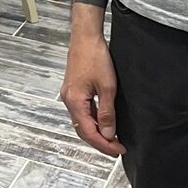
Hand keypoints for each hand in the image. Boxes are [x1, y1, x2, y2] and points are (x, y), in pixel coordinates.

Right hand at [60, 25, 124, 157]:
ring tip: (113, 138)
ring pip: (82, 121)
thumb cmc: (95, 57)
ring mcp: (70, 95)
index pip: (88, 133)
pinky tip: (104, 122)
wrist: (86, 37)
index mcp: (74, 101)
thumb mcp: (107, 87)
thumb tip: (109, 134)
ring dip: (96, 132)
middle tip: (117, 148)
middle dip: (100, 141)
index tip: (119, 150)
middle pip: (83, 130)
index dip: (104, 144)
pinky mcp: (74, 90)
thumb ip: (107, 113)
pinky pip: (82, 111)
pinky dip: (93, 120)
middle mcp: (68, 100)